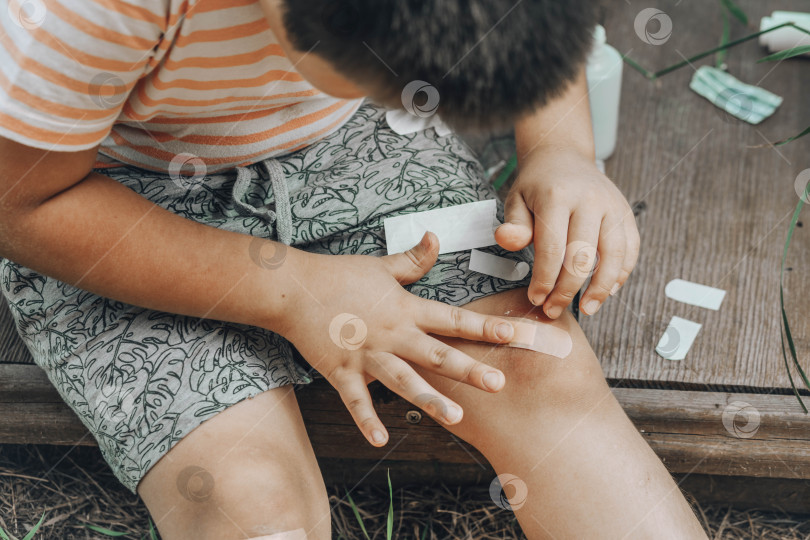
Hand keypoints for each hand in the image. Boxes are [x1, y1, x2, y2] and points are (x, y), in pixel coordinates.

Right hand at [280, 232, 514, 446]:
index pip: (452, 318)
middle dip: (468, 369)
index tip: (515, 333)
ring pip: (403, 380)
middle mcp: (391, 334)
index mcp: (404, 309)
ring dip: (430, 399)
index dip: (484, 326)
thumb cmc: (340, 275)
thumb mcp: (381, 265)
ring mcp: (366, 355)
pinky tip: (382, 440)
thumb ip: (413, 259)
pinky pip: (356, 401)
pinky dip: (367, 420)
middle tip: (499, 384)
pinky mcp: (340, 371)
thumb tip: (436, 236)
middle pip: (436, 353)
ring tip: (456, 417)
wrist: (294, 289)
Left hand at [494, 147, 639, 318]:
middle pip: (583, 256)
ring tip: (587, 309)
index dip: (545, 279)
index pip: (552, 248)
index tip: (536, 299)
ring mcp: (612, 206)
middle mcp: (590, 200)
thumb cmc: (537, 185)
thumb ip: (514, 225)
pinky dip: (622, 273)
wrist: (563, 157)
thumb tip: (506, 240)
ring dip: (601, 288)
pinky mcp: (626, 212)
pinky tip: (608, 291)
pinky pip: (630, 248)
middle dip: (567, 290)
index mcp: (557, 196)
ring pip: (613, 255)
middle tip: (553, 309)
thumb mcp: (516, 200)